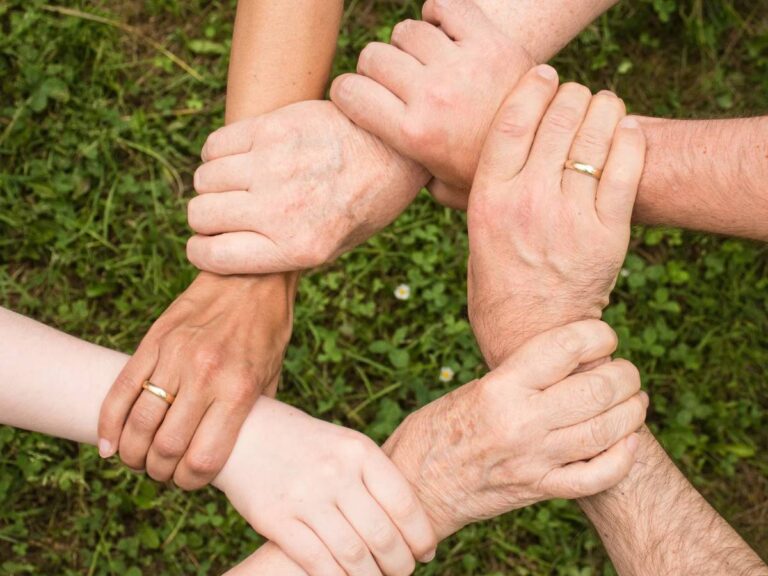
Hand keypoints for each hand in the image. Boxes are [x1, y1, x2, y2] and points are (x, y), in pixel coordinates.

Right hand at [97, 272, 294, 488]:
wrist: (251, 277)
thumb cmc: (267, 330)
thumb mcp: (272, 376)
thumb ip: (251, 415)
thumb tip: (233, 452)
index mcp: (238, 390)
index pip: (203, 458)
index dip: (190, 482)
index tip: (188, 481)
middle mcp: (205, 376)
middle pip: (166, 447)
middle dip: (159, 471)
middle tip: (162, 472)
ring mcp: (175, 357)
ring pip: (139, 423)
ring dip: (132, 453)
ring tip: (138, 459)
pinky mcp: (154, 341)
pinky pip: (121, 389)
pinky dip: (108, 423)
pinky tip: (109, 444)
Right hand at [186, 100, 428, 274]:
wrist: (394, 150)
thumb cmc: (364, 203)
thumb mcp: (334, 247)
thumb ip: (282, 254)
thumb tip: (228, 253)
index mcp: (298, 248)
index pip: (212, 256)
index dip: (202, 251)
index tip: (207, 244)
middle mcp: (281, 209)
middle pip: (201, 215)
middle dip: (206, 218)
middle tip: (226, 212)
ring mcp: (274, 166)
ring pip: (204, 179)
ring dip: (213, 184)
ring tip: (237, 183)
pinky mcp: (273, 129)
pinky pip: (215, 145)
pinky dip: (218, 154)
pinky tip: (241, 157)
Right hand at [214, 397, 436, 575]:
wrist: (245, 433)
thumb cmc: (306, 445)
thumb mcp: (344, 445)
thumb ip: (374, 477)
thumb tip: (411, 523)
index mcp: (359, 450)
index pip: (404, 503)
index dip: (421, 535)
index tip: (425, 552)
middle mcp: (335, 472)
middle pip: (382, 535)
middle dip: (400, 563)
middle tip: (403, 571)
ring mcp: (305, 496)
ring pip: (353, 555)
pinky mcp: (276, 519)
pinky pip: (317, 562)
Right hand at [330, 0, 533, 209]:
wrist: (548, 151)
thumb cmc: (489, 173)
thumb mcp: (444, 189)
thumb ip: (412, 177)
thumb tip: (388, 170)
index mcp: (413, 134)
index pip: (350, 92)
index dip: (346, 92)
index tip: (356, 96)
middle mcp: (432, 96)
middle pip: (374, 56)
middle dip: (375, 68)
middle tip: (394, 81)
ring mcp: (461, 66)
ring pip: (407, 31)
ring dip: (409, 44)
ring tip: (424, 60)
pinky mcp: (490, 42)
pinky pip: (447, 6)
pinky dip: (439, 12)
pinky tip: (443, 30)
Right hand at [384, 320, 645, 538]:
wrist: (415, 487)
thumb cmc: (436, 430)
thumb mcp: (473, 389)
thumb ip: (520, 377)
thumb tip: (570, 362)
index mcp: (500, 388)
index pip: (566, 347)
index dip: (598, 334)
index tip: (604, 335)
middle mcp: (521, 422)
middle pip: (597, 389)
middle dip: (625, 375)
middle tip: (626, 371)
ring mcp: (534, 460)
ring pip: (607, 431)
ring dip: (632, 411)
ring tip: (635, 400)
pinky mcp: (539, 489)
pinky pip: (597, 476)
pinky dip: (623, 458)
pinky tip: (628, 441)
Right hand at [466, 67, 645, 366]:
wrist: (532, 336)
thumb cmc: (497, 285)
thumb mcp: (474, 235)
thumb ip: (476, 194)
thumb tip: (469, 158)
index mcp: (489, 200)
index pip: (512, 121)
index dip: (532, 87)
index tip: (544, 74)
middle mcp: (528, 202)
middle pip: (558, 120)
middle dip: (571, 95)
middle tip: (576, 94)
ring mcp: (570, 217)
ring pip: (594, 137)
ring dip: (603, 109)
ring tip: (604, 105)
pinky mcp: (607, 234)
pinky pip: (626, 169)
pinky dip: (630, 139)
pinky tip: (626, 130)